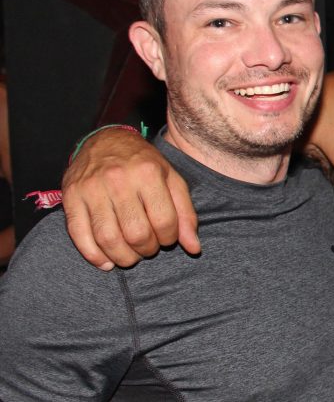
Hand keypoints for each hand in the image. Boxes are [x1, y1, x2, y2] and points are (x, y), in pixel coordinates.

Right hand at [61, 128, 198, 269]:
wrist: (105, 140)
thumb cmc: (143, 164)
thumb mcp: (172, 180)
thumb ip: (185, 214)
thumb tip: (194, 248)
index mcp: (147, 173)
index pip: (164, 221)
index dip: (170, 238)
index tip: (167, 238)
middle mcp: (118, 179)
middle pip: (136, 233)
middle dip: (147, 249)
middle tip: (149, 248)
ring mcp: (91, 188)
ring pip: (108, 238)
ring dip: (123, 257)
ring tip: (131, 256)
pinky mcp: (71, 197)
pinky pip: (79, 235)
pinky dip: (93, 255)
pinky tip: (106, 261)